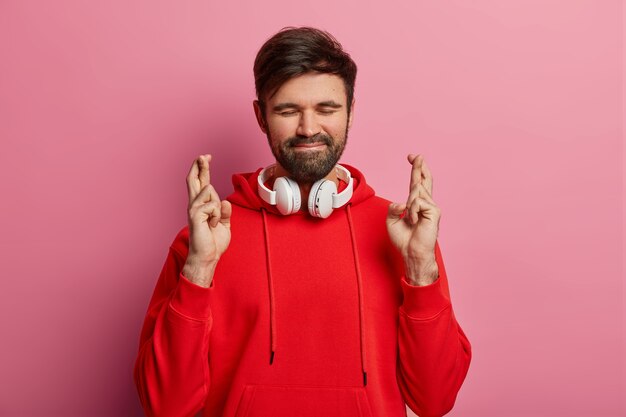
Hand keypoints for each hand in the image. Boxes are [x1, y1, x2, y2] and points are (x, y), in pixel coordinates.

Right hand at [183, 154, 231, 286]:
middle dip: (199, 166)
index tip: (206, 157)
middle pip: (194, 179)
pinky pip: (213, 204)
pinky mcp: (195, 215)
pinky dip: (217, 215)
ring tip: (214, 221)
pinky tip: (212, 225)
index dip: (203, 169)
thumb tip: (224, 201)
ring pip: (210, 191)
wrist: (208, 256)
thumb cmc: (214, 242)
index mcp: (201, 205)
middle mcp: (194, 205)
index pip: (201, 183)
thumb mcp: (224, 223)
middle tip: (203, 155)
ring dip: (218, 207)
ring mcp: (193, 209)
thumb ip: (225, 211)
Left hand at [386, 154, 440, 284]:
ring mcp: (432, 206)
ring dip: (409, 206)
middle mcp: (426, 203)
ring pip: (415, 193)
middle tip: (415, 155)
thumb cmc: (404, 240)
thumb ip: (394, 207)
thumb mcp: (391, 221)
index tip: (412, 157)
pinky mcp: (434, 211)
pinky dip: (412, 212)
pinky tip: (415, 221)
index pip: (417, 183)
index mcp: (417, 204)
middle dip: (419, 166)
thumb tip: (403, 202)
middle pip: (423, 180)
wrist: (412, 253)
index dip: (416, 170)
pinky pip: (417, 202)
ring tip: (411, 220)